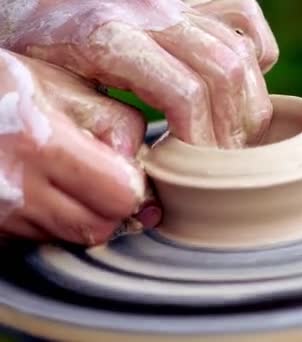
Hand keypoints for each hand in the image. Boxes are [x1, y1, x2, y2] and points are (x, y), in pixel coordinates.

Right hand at [0, 49, 149, 244]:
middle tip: (102, 178)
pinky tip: (40, 188)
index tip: (126, 170)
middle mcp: (16, 187)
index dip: (132, 185)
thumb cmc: (8, 86)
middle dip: (109, 206)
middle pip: (98, 228)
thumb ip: (117, 121)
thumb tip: (139, 161)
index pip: (121, 198)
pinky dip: (49, 219)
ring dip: (79, 215)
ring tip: (66, 178)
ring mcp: (0, 214)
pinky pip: (38, 237)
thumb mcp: (67, 85)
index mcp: (43, 145)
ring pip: (69, 237)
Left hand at [1, 0, 278, 147]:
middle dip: (235, 129)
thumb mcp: (54, 89)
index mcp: (109, 37)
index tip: (202, 170)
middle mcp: (150, 9)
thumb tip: (143, 165)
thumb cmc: (39, 44)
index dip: (204, 141)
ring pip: (241, 50)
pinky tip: (239, 82)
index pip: (187, 95)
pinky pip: (244, 16)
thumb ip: (97, 127)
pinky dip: (256, 52)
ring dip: (249, 101)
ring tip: (235, 133)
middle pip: (226, 73)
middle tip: (226, 162)